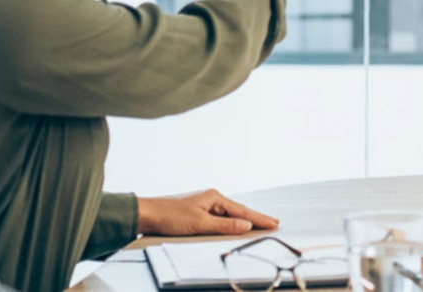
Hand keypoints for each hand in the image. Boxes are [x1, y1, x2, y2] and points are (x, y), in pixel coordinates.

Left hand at [137, 188, 278, 236]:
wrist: (148, 215)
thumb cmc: (170, 216)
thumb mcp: (199, 224)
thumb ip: (224, 225)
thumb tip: (246, 225)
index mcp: (214, 197)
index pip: (242, 210)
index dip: (259, 218)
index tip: (274, 223)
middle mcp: (211, 198)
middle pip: (239, 210)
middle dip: (257, 217)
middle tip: (274, 223)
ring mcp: (205, 205)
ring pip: (231, 214)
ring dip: (246, 219)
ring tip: (261, 224)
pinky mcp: (198, 213)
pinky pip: (222, 217)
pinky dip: (233, 222)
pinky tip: (237, 225)